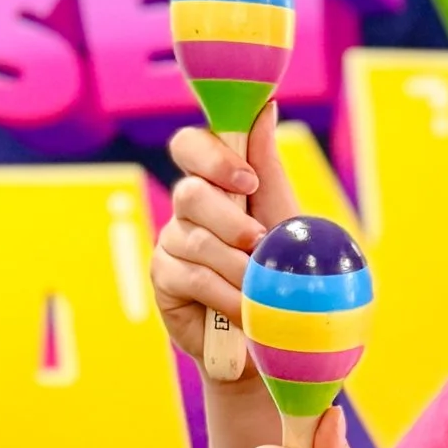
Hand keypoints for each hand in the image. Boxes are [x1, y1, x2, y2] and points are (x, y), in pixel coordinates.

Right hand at [151, 105, 300, 362]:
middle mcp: (188, 207)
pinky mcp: (163, 278)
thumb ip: (269, 167)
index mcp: (215, 182)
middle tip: (259, 242)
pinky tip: (242, 308)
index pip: (190, 145)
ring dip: (234, 264)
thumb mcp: (284, 218)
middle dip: (229, 218)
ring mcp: (171, 242)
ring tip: (260, 286)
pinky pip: (189, 276)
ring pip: (193, 238)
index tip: (247, 180)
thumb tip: (265, 109)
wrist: (274, 338)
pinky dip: (223, 292)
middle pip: (189, 192)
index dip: (212, 156)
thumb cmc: (281, 272)